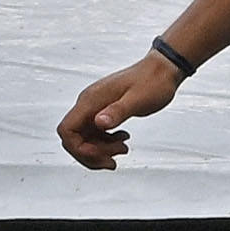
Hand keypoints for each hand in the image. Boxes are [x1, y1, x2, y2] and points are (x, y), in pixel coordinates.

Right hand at [58, 43, 183, 173]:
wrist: (162, 71)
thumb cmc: (152, 81)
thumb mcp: (137, 100)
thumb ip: (117, 112)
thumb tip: (99, 122)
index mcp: (91, 100)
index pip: (67, 130)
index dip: (79, 148)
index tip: (100, 154)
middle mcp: (89, 104)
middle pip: (74, 139)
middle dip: (92, 154)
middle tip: (114, 159)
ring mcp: (95, 108)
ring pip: (85, 139)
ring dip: (101, 151)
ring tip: (123, 149)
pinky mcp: (103, 112)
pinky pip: (96, 134)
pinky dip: (106, 143)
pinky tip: (122, 140)